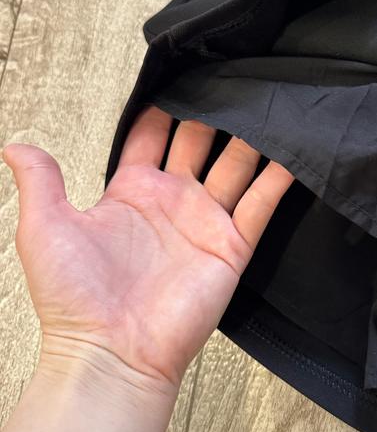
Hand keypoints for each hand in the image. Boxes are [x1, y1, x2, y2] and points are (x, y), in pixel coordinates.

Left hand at [2, 106, 294, 391]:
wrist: (111, 354)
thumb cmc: (73, 300)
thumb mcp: (45, 227)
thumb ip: (41, 181)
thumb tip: (15, 144)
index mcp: (130, 192)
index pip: (152, 136)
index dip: (165, 108)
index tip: (181, 77)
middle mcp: (172, 202)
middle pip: (201, 142)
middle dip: (214, 112)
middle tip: (231, 80)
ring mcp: (205, 223)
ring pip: (237, 165)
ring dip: (252, 136)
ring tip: (268, 103)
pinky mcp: (232, 247)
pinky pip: (261, 203)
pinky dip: (280, 176)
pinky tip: (294, 149)